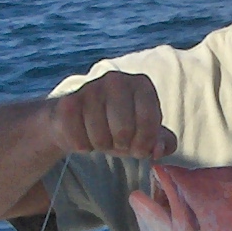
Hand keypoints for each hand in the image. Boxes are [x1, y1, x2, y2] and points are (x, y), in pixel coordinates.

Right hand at [49, 70, 175, 159]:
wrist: (78, 119)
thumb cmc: (119, 126)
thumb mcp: (146, 134)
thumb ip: (164, 142)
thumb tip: (158, 150)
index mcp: (141, 84)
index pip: (149, 122)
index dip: (145, 144)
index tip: (139, 147)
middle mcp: (116, 80)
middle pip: (123, 131)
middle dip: (122, 145)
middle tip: (118, 141)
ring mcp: (90, 88)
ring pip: (100, 138)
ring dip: (102, 146)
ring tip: (101, 136)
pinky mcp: (68, 103)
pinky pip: (79, 141)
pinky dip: (83, 146)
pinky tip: (83, 135)